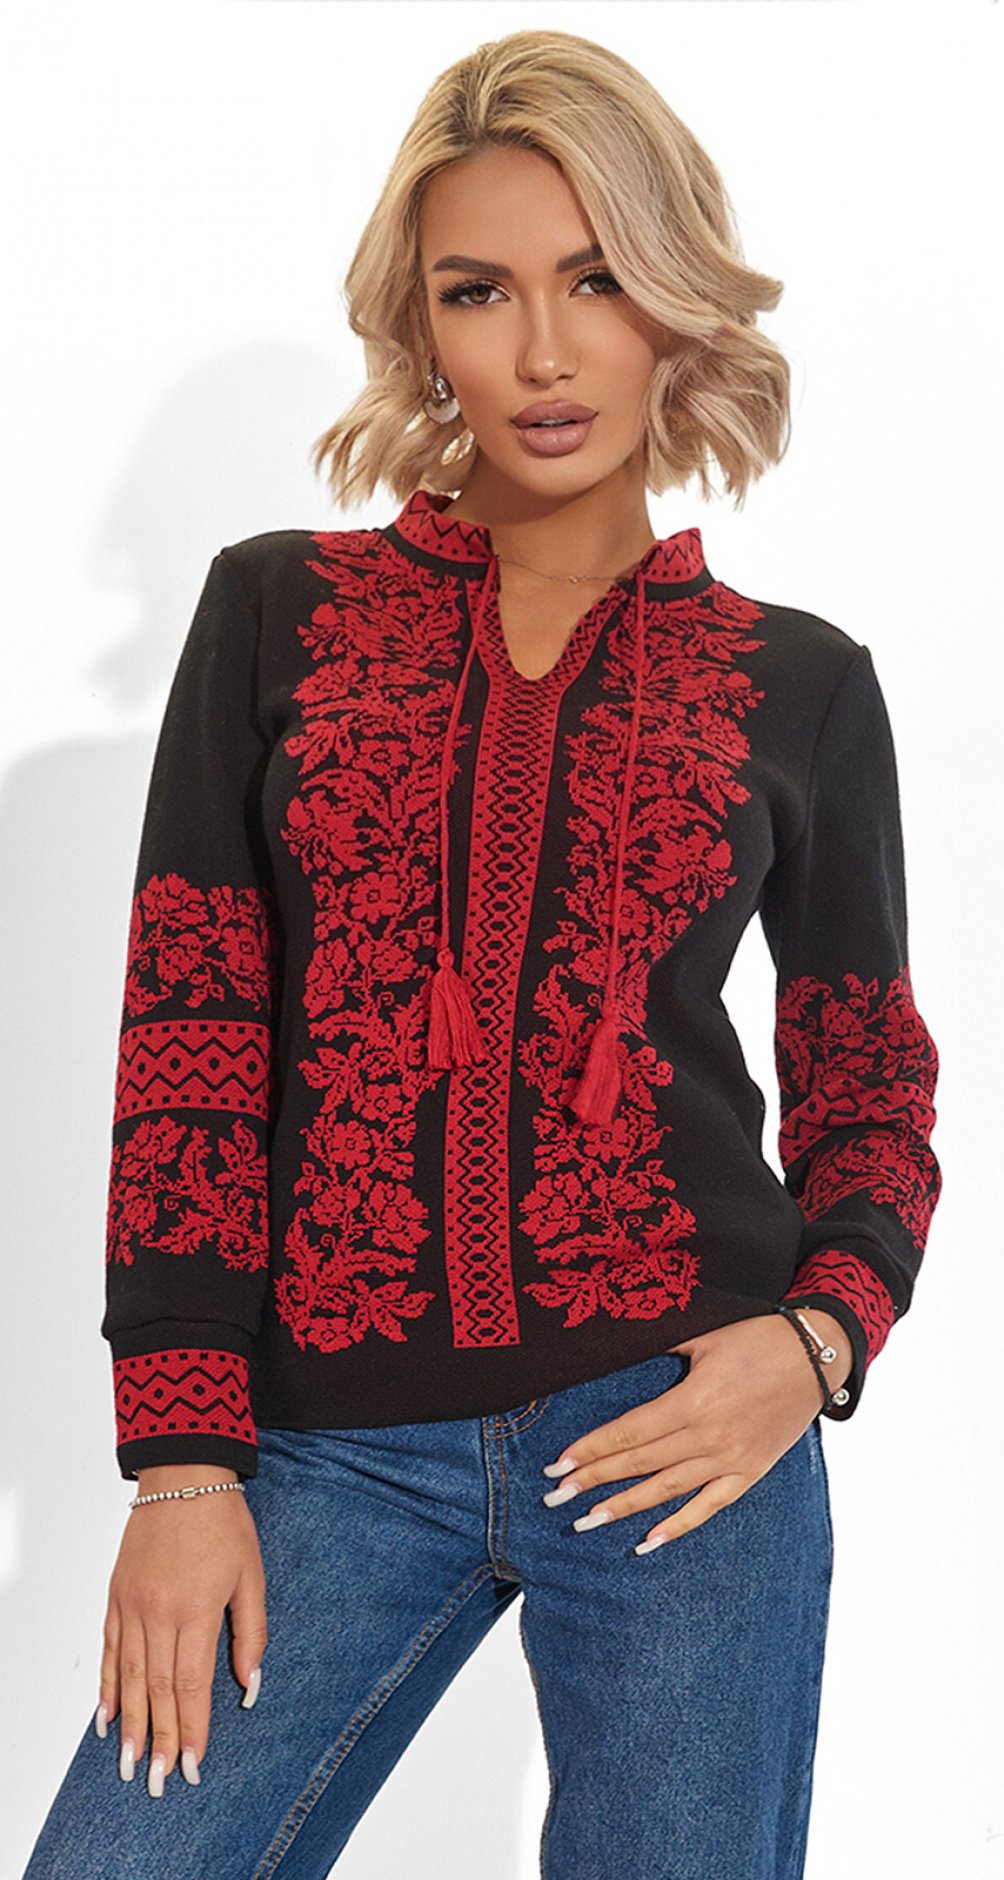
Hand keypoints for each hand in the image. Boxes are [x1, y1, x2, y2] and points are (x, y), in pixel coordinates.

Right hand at [97, 1464, 267, 1793]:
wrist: (183, 1475)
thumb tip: (249, 1684)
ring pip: (130, 1677)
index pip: (191, 1684)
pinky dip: (109, 1687)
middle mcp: (158, 1612)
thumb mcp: (252, 1574)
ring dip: (130, 1725)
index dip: (191, 1729)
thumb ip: (250, 1632)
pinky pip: (110, 1650)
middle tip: (158, 1783)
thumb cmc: (224, 1522)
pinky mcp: (116, 1596)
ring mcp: (132, 1605)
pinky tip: (108, 1717)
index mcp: (195, 1609)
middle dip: (159, 1741)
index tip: (192, 1765)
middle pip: (157, 1689)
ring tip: (130, 1765)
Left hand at [541, 1314, 839, 1552]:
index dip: (591, 1450)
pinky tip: (648, 1541)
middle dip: (593, 1480)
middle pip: (639, 1463)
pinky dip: (678, 1526)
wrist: (818, 1355)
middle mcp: (708, 1436)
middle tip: (554, 1496)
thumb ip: (662, 1349)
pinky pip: (709, 1506)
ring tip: (586, 1522)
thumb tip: (620, 1348)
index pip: (629, 1431)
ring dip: (624, 1507)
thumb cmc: (757, 1337)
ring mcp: (730, 1460)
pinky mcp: (750, 1473)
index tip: (558, 1464)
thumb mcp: (703, 1336)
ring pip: (667, 1490)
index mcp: (692, 1400)